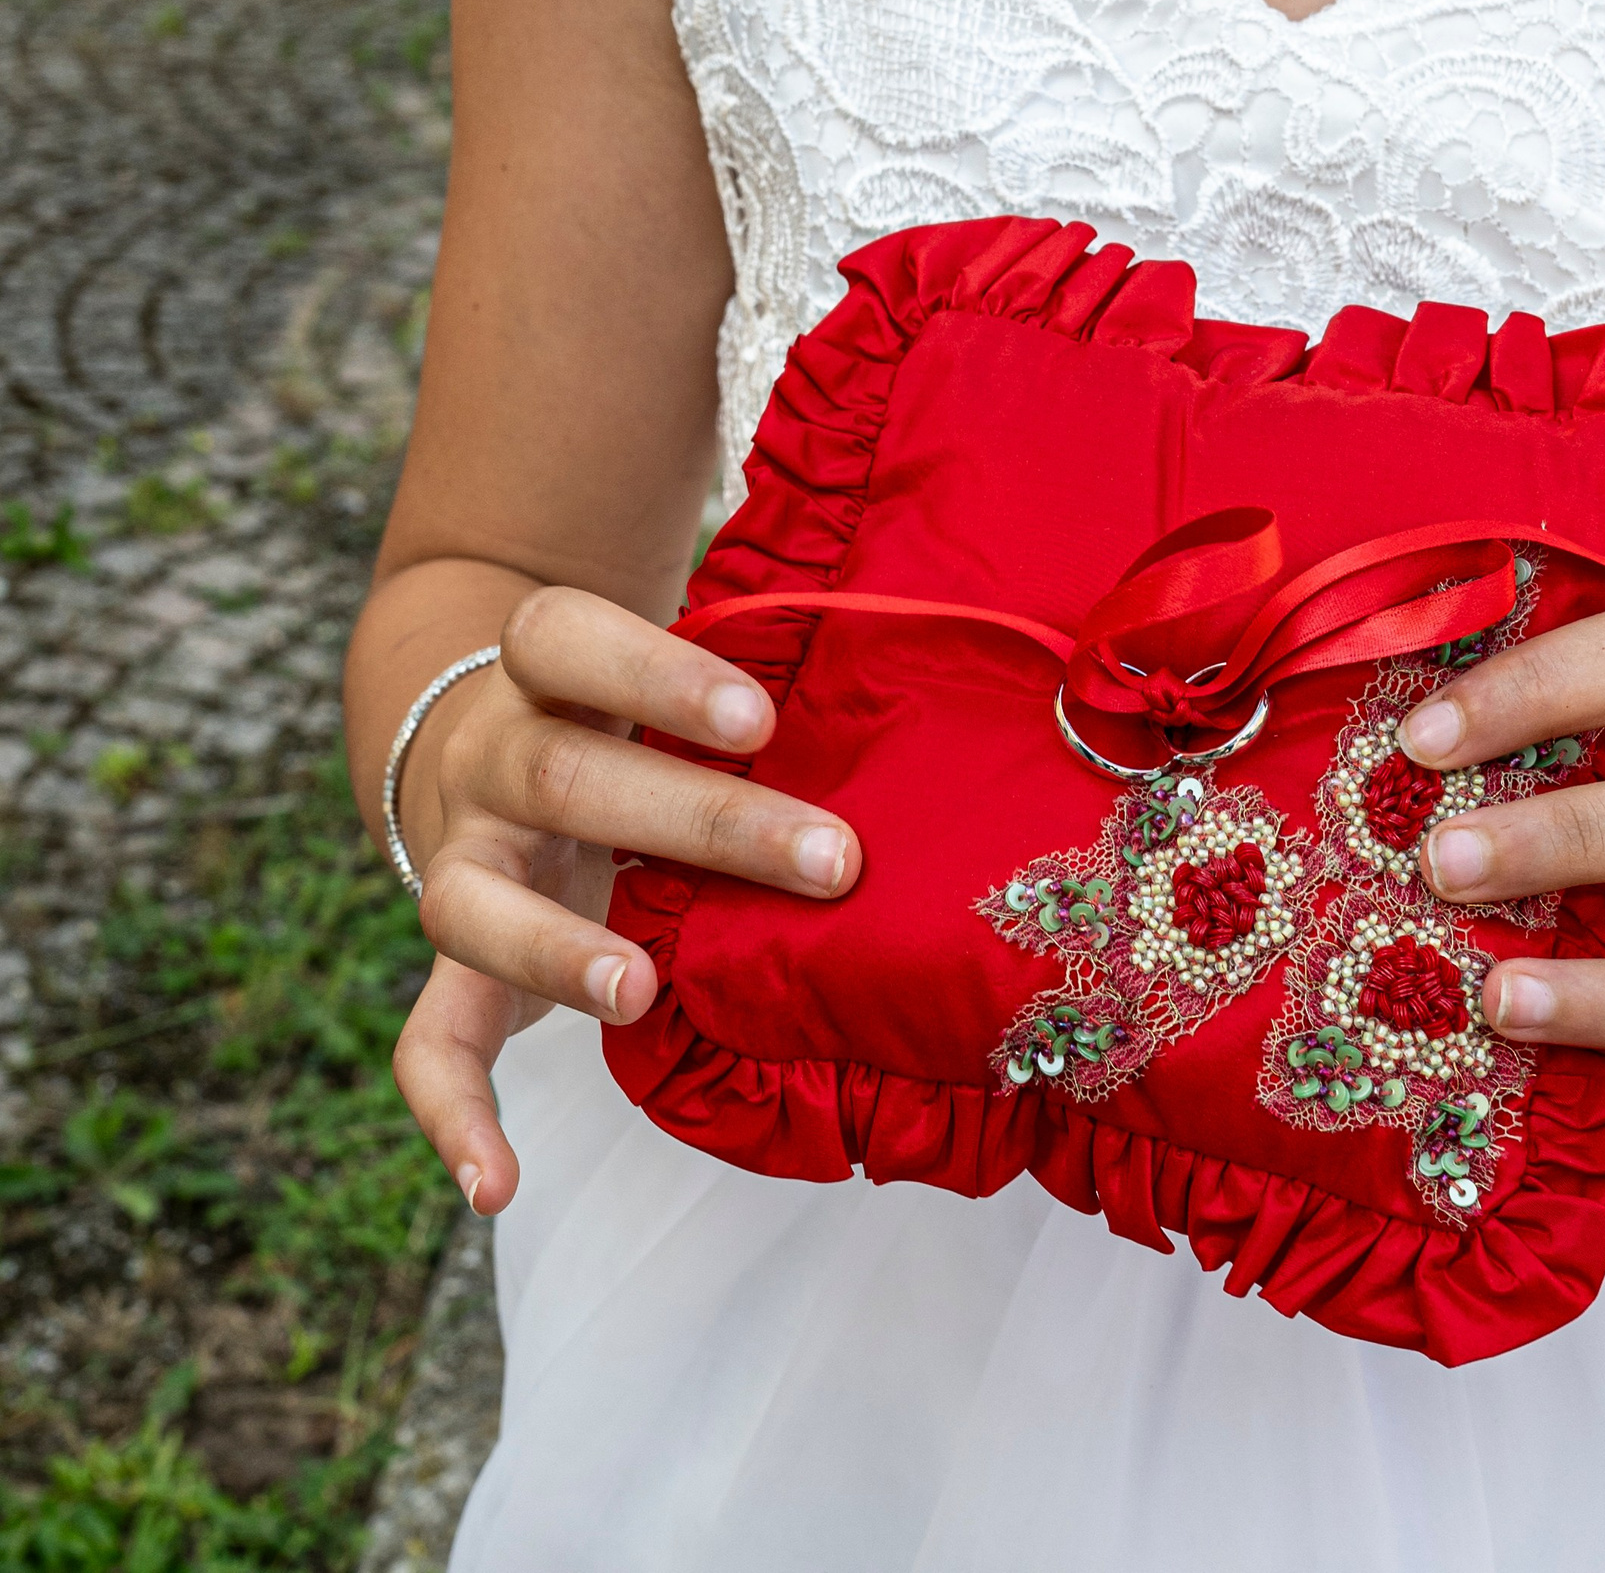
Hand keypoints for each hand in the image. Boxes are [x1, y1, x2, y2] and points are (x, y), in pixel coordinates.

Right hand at [392, 587, 860, 1215]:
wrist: (484, 733)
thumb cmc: (631, 704)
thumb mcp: (672, 667)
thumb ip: (764, 682)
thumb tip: (955, 715)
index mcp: (546, 672)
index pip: (567, 638)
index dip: (656, 674)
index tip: (760, 717)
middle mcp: (490, 757)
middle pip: (563, 775)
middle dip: (699, 821)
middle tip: (830, 861)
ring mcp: (464, 858)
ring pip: (474, 901)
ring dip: (562, 951)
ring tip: (638, 995)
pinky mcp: (457, 957)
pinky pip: (430, 1040)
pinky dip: (454, 1114)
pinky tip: (499, 1185)